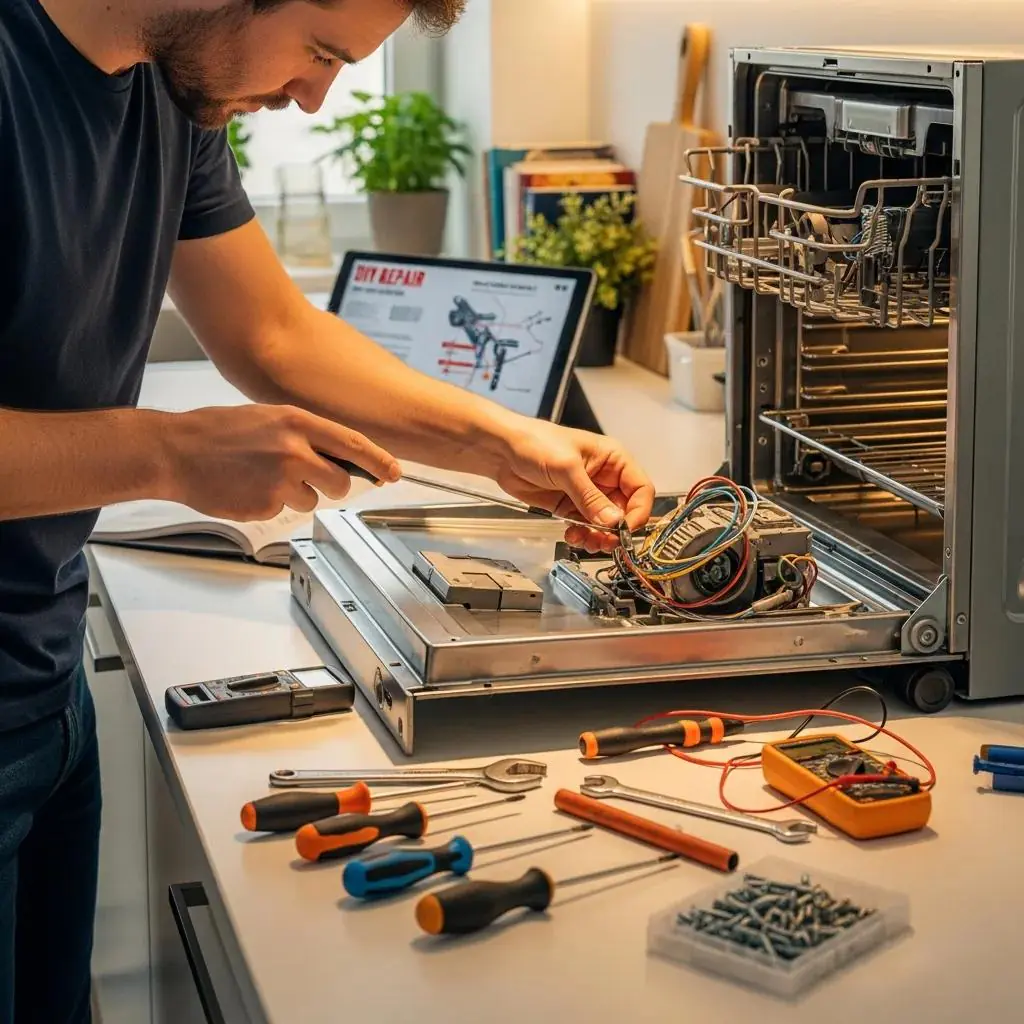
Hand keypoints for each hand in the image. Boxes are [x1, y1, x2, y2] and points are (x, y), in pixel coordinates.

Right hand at [160, 404, 400, 520]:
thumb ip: (306, 434)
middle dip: (332, 486)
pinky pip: (283, 511)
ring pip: (312, 499)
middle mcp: (294, 450)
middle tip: (309, 479)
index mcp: (297, 422)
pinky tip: (248, 487)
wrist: (176, 451)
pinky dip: (270, 503)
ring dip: (295, 495)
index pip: (352, 444)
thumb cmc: (219, 432)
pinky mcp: (266, 504)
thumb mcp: (269, 419)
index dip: (378, 461)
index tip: (394, 472)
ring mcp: (280, 480)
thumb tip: (341, 454)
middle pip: (341, 482)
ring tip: (262, 477)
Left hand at [493, 421, 654, 552]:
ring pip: (606, 524)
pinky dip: (583, 536)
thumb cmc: (534, 442)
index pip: (641, 489)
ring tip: (586, 540)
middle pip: (625, 511)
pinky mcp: (571, 506)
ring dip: (599, 537)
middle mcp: (605, 478)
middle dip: (616, 530)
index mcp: (613, 459)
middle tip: (604, 542)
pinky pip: (587, 527)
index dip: (637, 512)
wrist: (503, 451)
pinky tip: (573, 535)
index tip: (625, 529)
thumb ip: (590, 497)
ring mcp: (588, 494)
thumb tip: (613, 521)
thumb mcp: (566, 468)